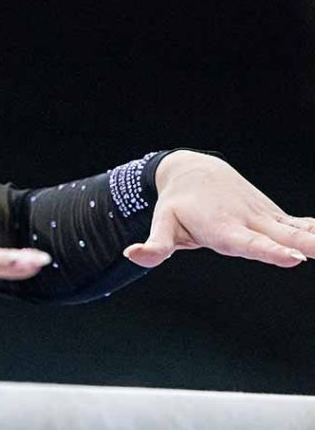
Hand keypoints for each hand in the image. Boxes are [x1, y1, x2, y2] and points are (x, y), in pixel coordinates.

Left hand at [122, 151, 314, 268]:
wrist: (194, 171)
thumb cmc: (177, 204)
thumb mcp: (162, 223)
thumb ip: (154, 245)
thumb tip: (130, 255)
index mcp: (222, 230)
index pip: (248, 243)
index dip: (269, 252)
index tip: (293, 258)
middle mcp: (247, 222)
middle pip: (281, 236)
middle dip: (305, 245)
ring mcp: (263, 218)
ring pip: (296, 229)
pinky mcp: (273, 216)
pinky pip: (299, 224)